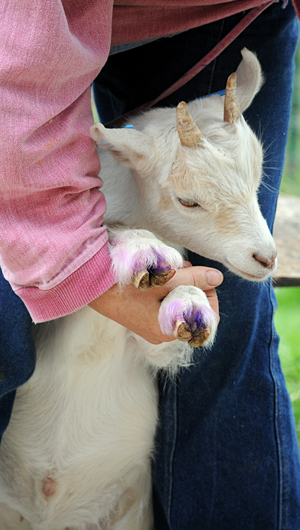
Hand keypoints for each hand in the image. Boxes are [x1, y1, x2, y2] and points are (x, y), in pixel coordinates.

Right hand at [89, 265, 222, 343]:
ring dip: (181, 285)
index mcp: (169, 330)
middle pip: (193, 310)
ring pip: (179, 305)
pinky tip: (162, 274)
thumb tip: (217, 278)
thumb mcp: (164, 280)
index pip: (206, 319)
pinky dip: (168, 289)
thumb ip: (193, 280)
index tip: (204, 277)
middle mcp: (162, 334)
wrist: (91, 285)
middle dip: (194, 286)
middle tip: (185, 268)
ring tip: (173, 268)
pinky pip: (165, 304)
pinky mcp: (143, 317)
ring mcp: (152, 326)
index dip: (210, 295)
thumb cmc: (126, 284)